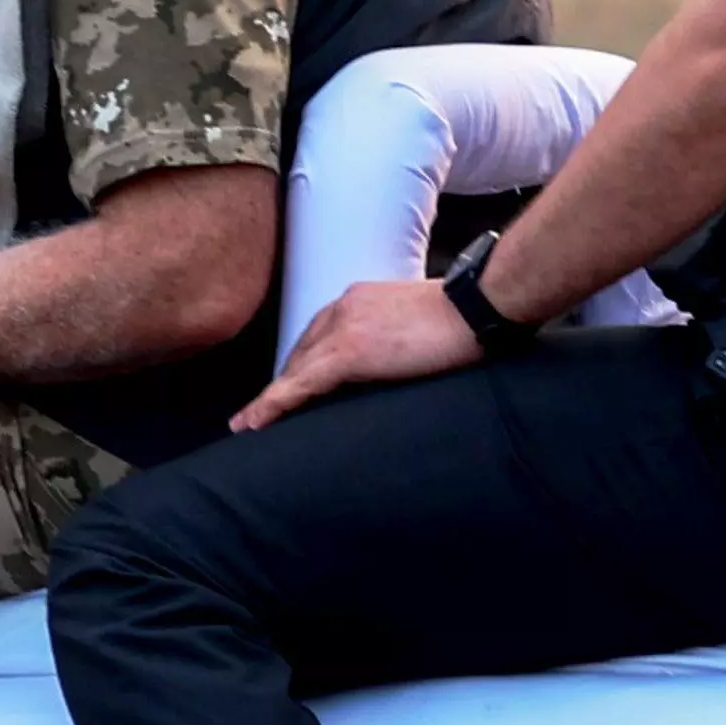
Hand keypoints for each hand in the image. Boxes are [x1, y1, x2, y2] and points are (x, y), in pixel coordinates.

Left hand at [228, 276, 478, 432]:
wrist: (478, 305)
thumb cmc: (465, 317)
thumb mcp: (417, 323)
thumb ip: (393, 337)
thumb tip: (391, 362)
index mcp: (358, 300)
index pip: (319, 335)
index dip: (300, 365)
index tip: (288, 386)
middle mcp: (342, 308)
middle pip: (301, 352)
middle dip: (283, 383)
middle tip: (262, 414)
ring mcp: (343, 328)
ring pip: (295, 369)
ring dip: (270, 399)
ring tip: (247, 424)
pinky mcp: (350, 351)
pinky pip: (301, 383)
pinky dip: (274, 404)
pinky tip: (255, 423)